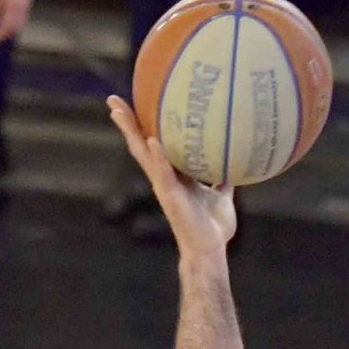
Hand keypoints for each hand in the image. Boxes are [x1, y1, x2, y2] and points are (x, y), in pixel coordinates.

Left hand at [0, 0, 32, 43]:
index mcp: (12, 6)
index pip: (6, 25)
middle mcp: (21, 9)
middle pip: (14, 28)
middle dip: (5, 34)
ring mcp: (26, 7)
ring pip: (20, 25)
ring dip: (11, 31)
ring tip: (1, 33)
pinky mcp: (27, 6)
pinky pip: (23, 19)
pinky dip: (16, 25)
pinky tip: (9, 25)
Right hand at [107, 95, 235, 253]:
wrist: (210, 249)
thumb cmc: (214, 225)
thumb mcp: (221, 194)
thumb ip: (223, 177)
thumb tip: (236, 160)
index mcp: (174, 174)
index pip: (154, 143)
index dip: (143, 125)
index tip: (134, 102)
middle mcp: (163, 177)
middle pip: (140, 144)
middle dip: (127, 122)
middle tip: (112, 99)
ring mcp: (164, 186)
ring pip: (143, 154)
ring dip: (131, 132)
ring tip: (119, 112)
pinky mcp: (170, 197)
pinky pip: (163, 173)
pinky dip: (158, 157)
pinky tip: (153, 140)